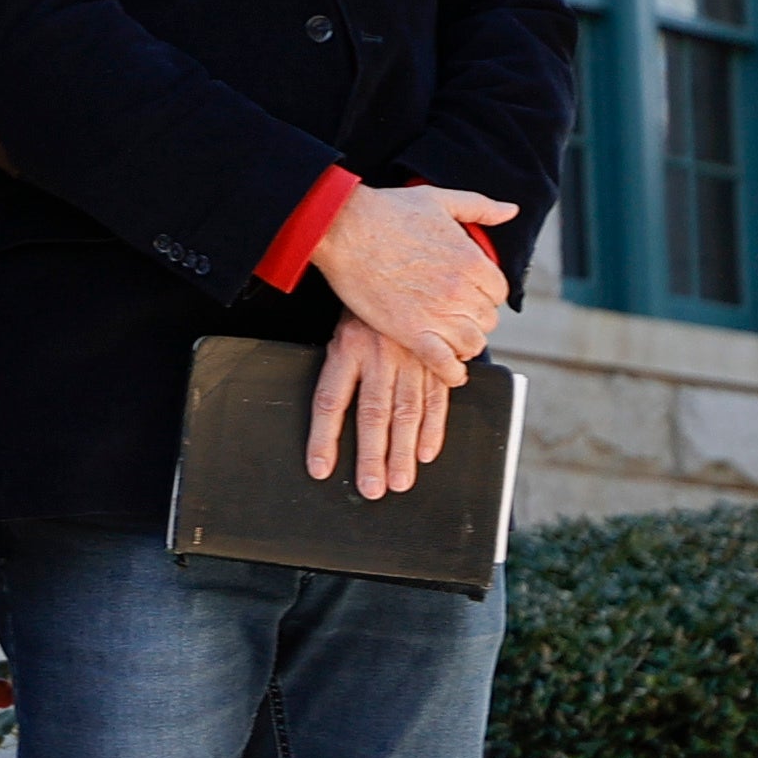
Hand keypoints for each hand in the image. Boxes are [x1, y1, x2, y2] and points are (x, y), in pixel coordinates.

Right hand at [304, 183, 513, 373]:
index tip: (469, 297)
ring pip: (472, 343)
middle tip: (455, 318)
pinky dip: (452, 372)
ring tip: (452, 343)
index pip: (498, 291)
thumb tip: (510, 211)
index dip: (484, 296)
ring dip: (464, 345)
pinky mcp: (411, 332)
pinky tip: (451, 372)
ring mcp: (437, 313)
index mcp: (471, 259)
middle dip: (474, 320)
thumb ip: (481, 206)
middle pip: (487, 320)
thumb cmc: (386, 211)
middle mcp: (461, 289)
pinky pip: (444, 363)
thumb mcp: (441, 199)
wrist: (344, 228)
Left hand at [306, 313, 452, 498]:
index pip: (330, 401)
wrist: (401, 268)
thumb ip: (340, 372)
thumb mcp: (341, 333)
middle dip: (373, 456)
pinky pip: (436, 398)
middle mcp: (378, 357)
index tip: (320, 469)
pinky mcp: (436, 360)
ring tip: (401, 481)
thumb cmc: (365, 313)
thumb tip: (330, 422)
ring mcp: (411, 359)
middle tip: (372, 488)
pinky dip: (434, 429)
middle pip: (372, 414)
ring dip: (404, 451)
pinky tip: (428, 453)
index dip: (324, 438)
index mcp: (346, 350)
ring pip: (406, 412)